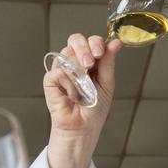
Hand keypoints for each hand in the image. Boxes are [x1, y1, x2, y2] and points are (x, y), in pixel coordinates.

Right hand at [44, 34, 122, 167]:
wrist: (83, 127)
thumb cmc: (94, 109)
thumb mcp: (107, 83)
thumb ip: (109, 62)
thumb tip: (116, 42)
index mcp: (89, 61)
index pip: (89, 41)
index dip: (94, 43)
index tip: (100, 53)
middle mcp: (74, 62)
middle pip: (75, 40)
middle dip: (83, 49)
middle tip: (89, 64)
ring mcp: (61, 70)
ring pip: (66, 54)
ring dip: (78, 73)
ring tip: (83, 90)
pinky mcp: (50, 80)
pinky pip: (59, 72)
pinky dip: (69, 84)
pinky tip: (72, 96)